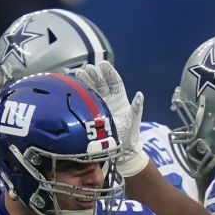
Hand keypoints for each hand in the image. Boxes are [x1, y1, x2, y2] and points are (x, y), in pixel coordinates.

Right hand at [73, 61, 148, 176]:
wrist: (121, 150)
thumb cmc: (130, 135)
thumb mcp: (133, 120)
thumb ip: (136, 107)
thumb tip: (140, 95)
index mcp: (121, 99)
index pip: (115, 83)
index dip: (110, 73)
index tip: (104, 65)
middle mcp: (110, 100)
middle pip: (102, 84)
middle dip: (96, 75)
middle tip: (89, 68)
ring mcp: (101, 106)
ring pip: (93, 90)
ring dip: (87, 81)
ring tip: (79, 72)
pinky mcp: (93, 113)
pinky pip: (87, 100)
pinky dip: (82, 92)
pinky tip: (75, 86)